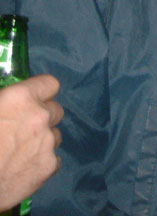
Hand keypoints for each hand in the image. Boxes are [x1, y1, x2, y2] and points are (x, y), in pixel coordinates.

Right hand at [0, 74, 62, 210]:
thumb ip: (4, 100)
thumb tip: (7, 101)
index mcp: (21, 98)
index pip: (50, 84)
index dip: (41, 92)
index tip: (32, 100)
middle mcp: (40, 116)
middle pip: (55, 110)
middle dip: (42, 117)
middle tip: (23, 128)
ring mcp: (47, 142)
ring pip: (54, 135)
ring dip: (42, 139)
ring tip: (19, 151)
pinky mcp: (49, 166)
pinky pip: (52, 158)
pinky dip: (40, 162)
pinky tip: (22, 167)